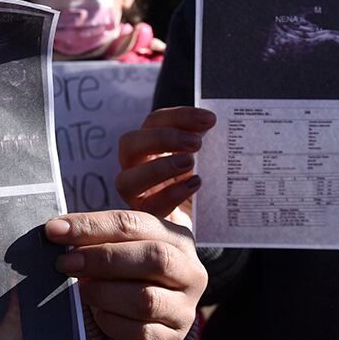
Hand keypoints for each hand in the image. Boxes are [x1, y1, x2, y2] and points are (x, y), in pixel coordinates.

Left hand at [45, 210, 204, 339]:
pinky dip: (110, 321)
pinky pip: (139, 331)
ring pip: (146, 299)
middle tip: (64, 262)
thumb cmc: (128, 280)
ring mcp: (184, 309)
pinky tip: (98, 315)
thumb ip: (100, 237)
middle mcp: (190, 272)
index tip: (55, 230)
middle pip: (153, 257)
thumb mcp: (122, 251)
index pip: (134, 223)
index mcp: (177, 238)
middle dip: (102, 258)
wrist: (144, 331)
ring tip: (81, 290)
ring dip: (104, 292)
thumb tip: (58, 230)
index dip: (92, 225)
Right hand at [116, 107, 215, 221]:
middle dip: (162, 139)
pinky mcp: (147, 219)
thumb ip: (203, 141)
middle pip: (129, 144)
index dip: (179, 117)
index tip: (210, 120)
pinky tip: (193, 185)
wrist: (203, 222)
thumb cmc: (201, 184)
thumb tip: (212, 123)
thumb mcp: (203, 159)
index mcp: (149, 146)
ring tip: (190, 164)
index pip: (154, 122)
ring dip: (158, 169)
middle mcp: (136, 168)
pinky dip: (170, 195)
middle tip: (196, 143)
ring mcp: (137, 196)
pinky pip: (148, 208)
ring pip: (126, 181)